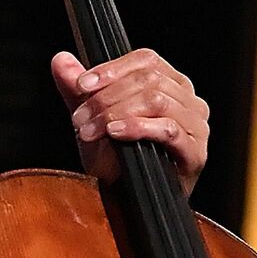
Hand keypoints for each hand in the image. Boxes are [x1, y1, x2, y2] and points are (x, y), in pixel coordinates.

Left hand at [51, 49, 208, 194]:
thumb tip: (61, 60)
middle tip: (79, 117)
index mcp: (169, 83)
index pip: (146, 60)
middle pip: (149, 80)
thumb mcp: (90, 115)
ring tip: (90, 129)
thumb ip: (75, 87)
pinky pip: (169, 130)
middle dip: (105, 97)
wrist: (124, 198)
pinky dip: (137, 127)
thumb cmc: (114, 155)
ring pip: (156, 101)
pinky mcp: (195, 153)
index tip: (82, 84)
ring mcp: (196, 126)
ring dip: (114, 113)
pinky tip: (115, 133)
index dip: (112, 68)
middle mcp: (188, 100)